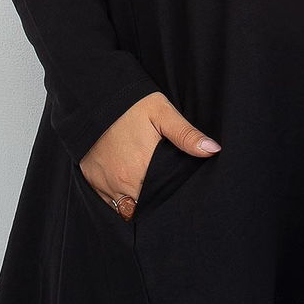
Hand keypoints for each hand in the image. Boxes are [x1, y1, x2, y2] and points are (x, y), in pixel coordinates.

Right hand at [78, 93, 220, 218]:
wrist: (96, 97)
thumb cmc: (132, 106)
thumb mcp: (163, 114)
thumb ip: (186, 135)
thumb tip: (213, 150)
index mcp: (141, 170)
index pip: (159, 199)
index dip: (166, 197)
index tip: (170, 187)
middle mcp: (121, 182)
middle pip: (142, 205)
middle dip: (151, 200)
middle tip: (158, 183)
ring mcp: (103, 182)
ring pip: (124, 206)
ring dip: (133, 200)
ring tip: (143, 183)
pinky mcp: (90, 179)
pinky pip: (106, 200)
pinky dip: (116, 194)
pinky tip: (124, 179)